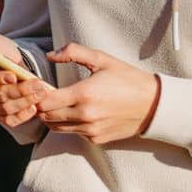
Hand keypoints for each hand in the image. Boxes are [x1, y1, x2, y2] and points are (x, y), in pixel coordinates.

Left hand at [32, 42, 159, 145]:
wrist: (153, 104)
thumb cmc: (127, 79)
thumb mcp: (102, 59)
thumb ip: (73, 52)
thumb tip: (51, 55)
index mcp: (84, 94)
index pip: (46, 101)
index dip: (38, 94)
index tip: (40, 87)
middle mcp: (85, 115)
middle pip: (47, 117)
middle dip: (42, 106)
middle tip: (45, 95)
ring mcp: (90, 130)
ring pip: (57, 128)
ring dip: (52, 117)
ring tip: (57, 103)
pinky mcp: (96, 139)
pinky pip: (73, 133)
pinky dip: (69, 124)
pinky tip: (77, 112)